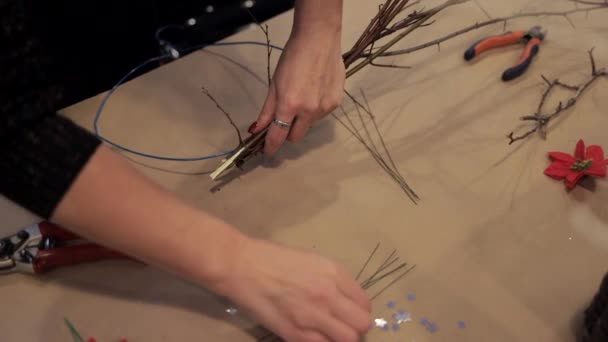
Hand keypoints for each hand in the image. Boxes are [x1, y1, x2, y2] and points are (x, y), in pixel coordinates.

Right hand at [215, 238, 370, 341]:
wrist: (242, 266)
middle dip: (355, 326)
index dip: (358, 310)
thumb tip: (346, 301)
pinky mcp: (295, 333)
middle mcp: (328, 295)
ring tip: (329, 333)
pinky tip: (313, 336)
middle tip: (342, 325)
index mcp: (334, 273)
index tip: (349, 312)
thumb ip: (334, 280)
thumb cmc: (274, 259)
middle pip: (361, 324)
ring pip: (347, 340)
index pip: (364, 304)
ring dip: (341, 338)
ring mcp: (312, 316)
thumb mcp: (312, 260)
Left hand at [252, 27, 344, 155]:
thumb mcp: (274, 83)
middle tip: (284, 119)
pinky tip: (315, 91)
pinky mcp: (336, 102)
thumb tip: (257, 129)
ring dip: (303, 119)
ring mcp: (325, 108)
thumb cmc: (292, 58)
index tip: (267, 152)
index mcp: (289, 105)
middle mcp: (309, 111)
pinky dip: (315, 109)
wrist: (319, 40)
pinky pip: (322, 114)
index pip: (278, 136)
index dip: (271, 147)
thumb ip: (267, 109)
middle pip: (295, 137)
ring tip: (303, 96)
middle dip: (287, 132)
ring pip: (309, 125)